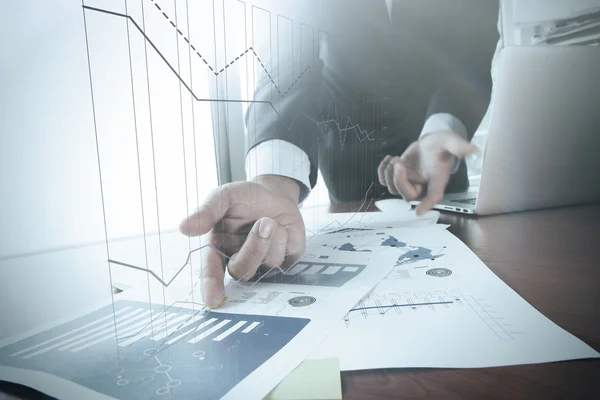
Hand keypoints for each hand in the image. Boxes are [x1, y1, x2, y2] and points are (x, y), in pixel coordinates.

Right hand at [179, 175, 305, 307]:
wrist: (274, 193)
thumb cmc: (245, 198)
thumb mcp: (224, 197)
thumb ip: (206, 212)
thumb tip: (184, 228)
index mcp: (218, 250)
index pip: (211, 273)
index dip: (211, 287)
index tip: (212, 300)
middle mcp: (239, 261)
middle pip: (242, 271)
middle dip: (254, 247)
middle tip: (263, 223)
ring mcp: (262, 265)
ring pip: (267, 263)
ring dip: (271, 237)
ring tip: (269, 220)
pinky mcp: (285, 262)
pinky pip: (286, 257)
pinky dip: (285, 236)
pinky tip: (282, 228)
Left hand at [377, 131, 476, 214]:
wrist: (432, 143)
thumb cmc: (443, 145)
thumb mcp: (451, 142)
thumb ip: (460, 147)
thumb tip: (474, 150)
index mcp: (437, 181)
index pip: (433, 197)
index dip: (426, 205)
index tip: (419, 212)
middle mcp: (423, 186)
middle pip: (407, 195)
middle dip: (399, 179)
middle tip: (399, 162)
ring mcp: (409, 183)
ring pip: (393, 189)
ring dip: (390, 174)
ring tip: (396, 158)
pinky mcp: (399, 177)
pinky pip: (385, 180)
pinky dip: (382, 171)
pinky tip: (389, 158)